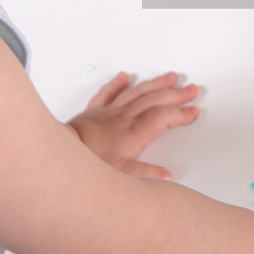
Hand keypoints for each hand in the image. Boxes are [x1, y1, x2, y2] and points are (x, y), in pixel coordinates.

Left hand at [66, 71, 199, 178]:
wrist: (60, 154)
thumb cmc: (88, 164)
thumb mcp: (121, 176)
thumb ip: (146, 174)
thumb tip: (166, 176)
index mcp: (135, 132)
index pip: (164, 117)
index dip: (181, 114)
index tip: (193, 112)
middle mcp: (124, 117)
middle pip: (156, 99)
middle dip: (176, 94)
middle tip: (191, 89)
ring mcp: (109, 112)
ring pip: (137, 91)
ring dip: (156, 83)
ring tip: (170, 77)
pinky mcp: (93, 112)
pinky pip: (108, 92)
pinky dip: (118, 83)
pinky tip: (125, 76)